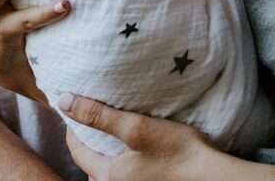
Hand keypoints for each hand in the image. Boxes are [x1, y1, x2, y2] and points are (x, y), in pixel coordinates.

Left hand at [60, 94, 214, 180]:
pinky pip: (123, 175)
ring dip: (105, 152)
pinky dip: (120, 161)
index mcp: (107, 176)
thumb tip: (64, 101)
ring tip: (112, 131)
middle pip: (90, 163)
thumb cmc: (176, 151)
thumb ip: (98, 115)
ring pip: (107, 171)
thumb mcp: (135, 126)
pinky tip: (133, 148)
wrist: (211, 176)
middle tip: (92, 117)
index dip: (73, 126)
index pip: (77, 150)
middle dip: (88, 141)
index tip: (75, 107)